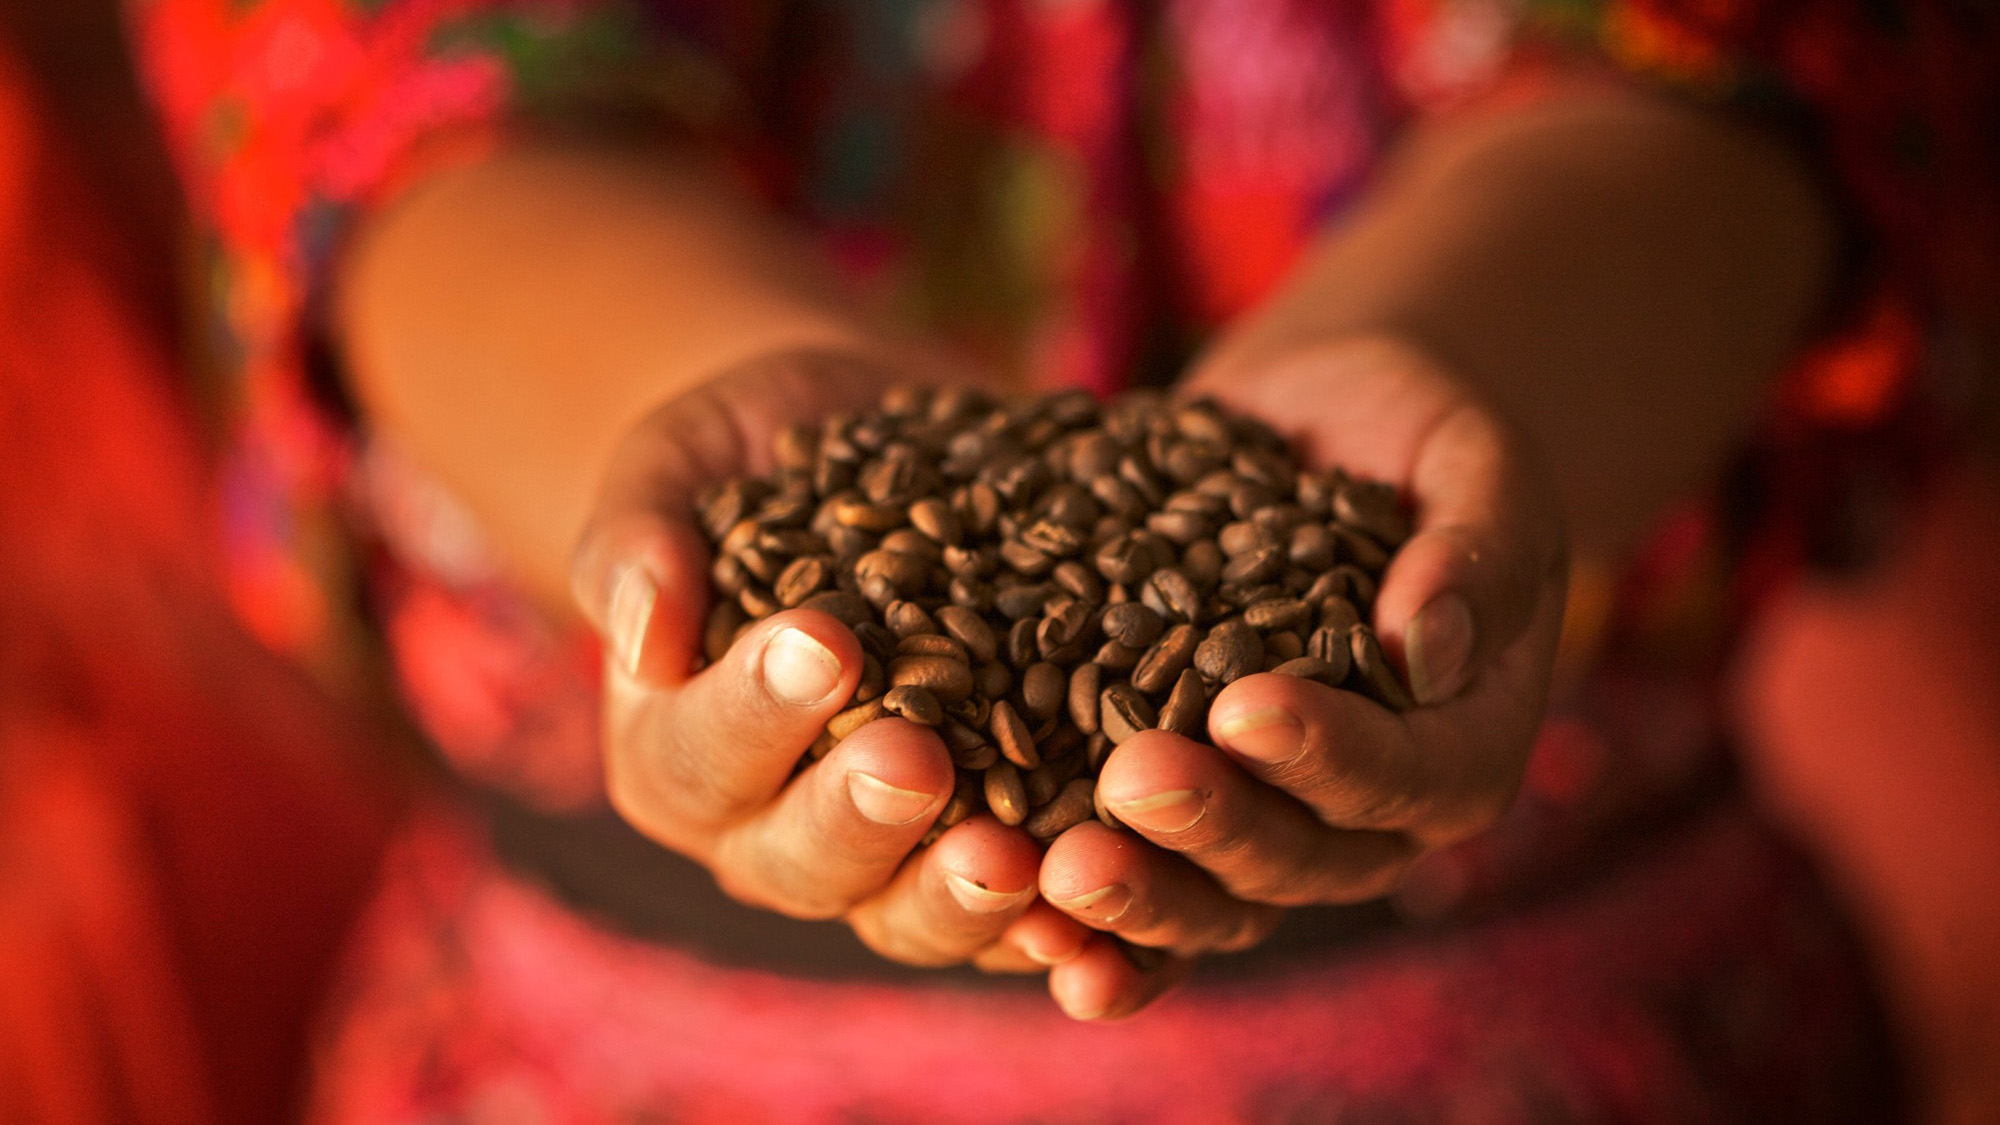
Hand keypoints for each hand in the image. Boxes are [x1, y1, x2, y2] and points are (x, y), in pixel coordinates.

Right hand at [568, 349, 1095, 970]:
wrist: (887, 457)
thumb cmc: (763, 454)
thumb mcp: (689, 458)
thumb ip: (641, 532)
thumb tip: (635, 630)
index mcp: (674, 748)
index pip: (699, 751)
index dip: (755, 710)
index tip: (822, 643)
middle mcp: (767, 829)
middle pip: (800, 861)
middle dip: (859, 816)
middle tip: (918, 759)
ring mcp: (884, 860)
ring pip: (908, 917)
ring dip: (962, 900)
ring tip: (1019, 858)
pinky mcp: (988, 856)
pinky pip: (1018, 922)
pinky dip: (1063, 930)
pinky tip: (1101, 920)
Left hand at [1037, 335, 1567, 1018]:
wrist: (1308, 422)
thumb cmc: (1412, 431)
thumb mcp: (1469, 458)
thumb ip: (1477, 549)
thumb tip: (1427, 646)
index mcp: (1464, 743)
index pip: (1411, 775)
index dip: (1330, 755)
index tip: (1243, 709)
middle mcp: (1372, 815)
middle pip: (1301, 858)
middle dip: (1214, 827)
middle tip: (1132, 782)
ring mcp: (1270, 825)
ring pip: (1215, 899)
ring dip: (1141, 895)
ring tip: (1061, 871)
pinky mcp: (1183, 817)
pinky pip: (1145, 900)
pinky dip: (1094, 933)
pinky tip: (1031, 935)